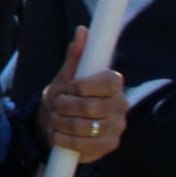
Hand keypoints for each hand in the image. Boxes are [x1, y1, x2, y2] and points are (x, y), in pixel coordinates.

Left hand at [36, 26, 127, 161]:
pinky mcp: (109, 146)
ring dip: (62, 123)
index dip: (86, 85)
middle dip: (66, 105)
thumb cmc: (65, 96)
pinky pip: (85, 146)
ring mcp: (116, 128)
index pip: (109, 82)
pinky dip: (64, 140)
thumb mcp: (67, 75)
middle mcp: (121, 106)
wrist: (58, 124)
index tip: (69, 86)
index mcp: (114, 85)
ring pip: (86, 127)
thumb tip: (82, 30)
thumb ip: (76, 55)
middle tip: (56, 105)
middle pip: (93, 107)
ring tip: (54, 119)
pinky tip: (57, 135)